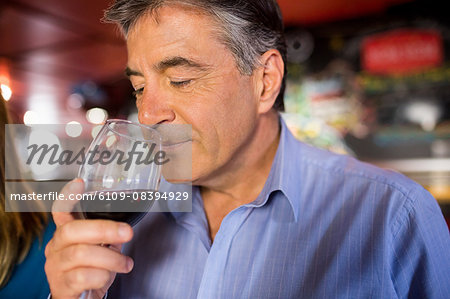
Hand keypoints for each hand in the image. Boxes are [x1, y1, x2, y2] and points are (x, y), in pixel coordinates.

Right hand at [45, 178, 133, 298]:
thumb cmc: (91, 272)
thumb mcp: (101, 251)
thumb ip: (108, 237)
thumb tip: (125, 228)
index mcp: (66, 235)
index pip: (61, 211)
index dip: (68, 197)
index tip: (80, 183)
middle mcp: (56, 248)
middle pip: (72, 230)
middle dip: (104, 229)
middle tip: (127, 232)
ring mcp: (55, 267)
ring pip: (81, 254)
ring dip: (111, 258)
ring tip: (125, 263)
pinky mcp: (61, 286)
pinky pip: (83, 276)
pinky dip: (103, 276)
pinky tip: (108, 277)